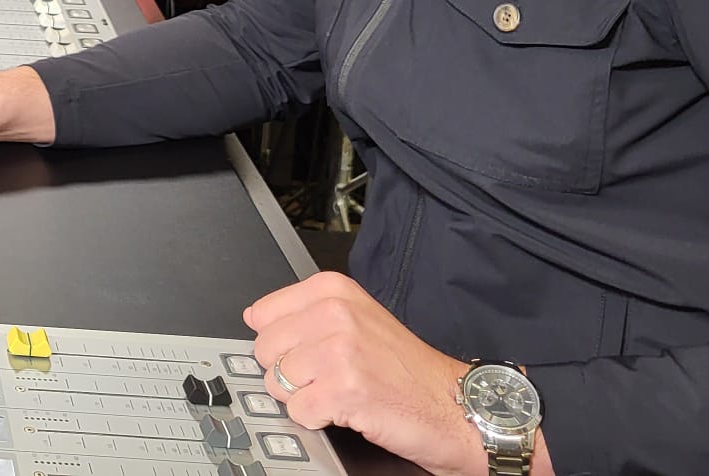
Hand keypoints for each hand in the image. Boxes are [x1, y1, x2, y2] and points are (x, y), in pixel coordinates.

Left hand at [245, 272, 484, 475]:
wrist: (454, 405)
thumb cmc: (407, 369)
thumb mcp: (358, 318)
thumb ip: (305, 313)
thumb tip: (254, 317)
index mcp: (333, 290)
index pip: (262, 314)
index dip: (280, 343)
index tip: (306, 351)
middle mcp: (334, 313)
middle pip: (265, 351)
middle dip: (289, 373)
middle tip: (327, 377)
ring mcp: (339, 351)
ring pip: (278, 383)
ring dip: (305, 397)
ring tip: (340, 392)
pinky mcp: (344, 391)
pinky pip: (298, 411)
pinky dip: (318, 419)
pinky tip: (346, 409)